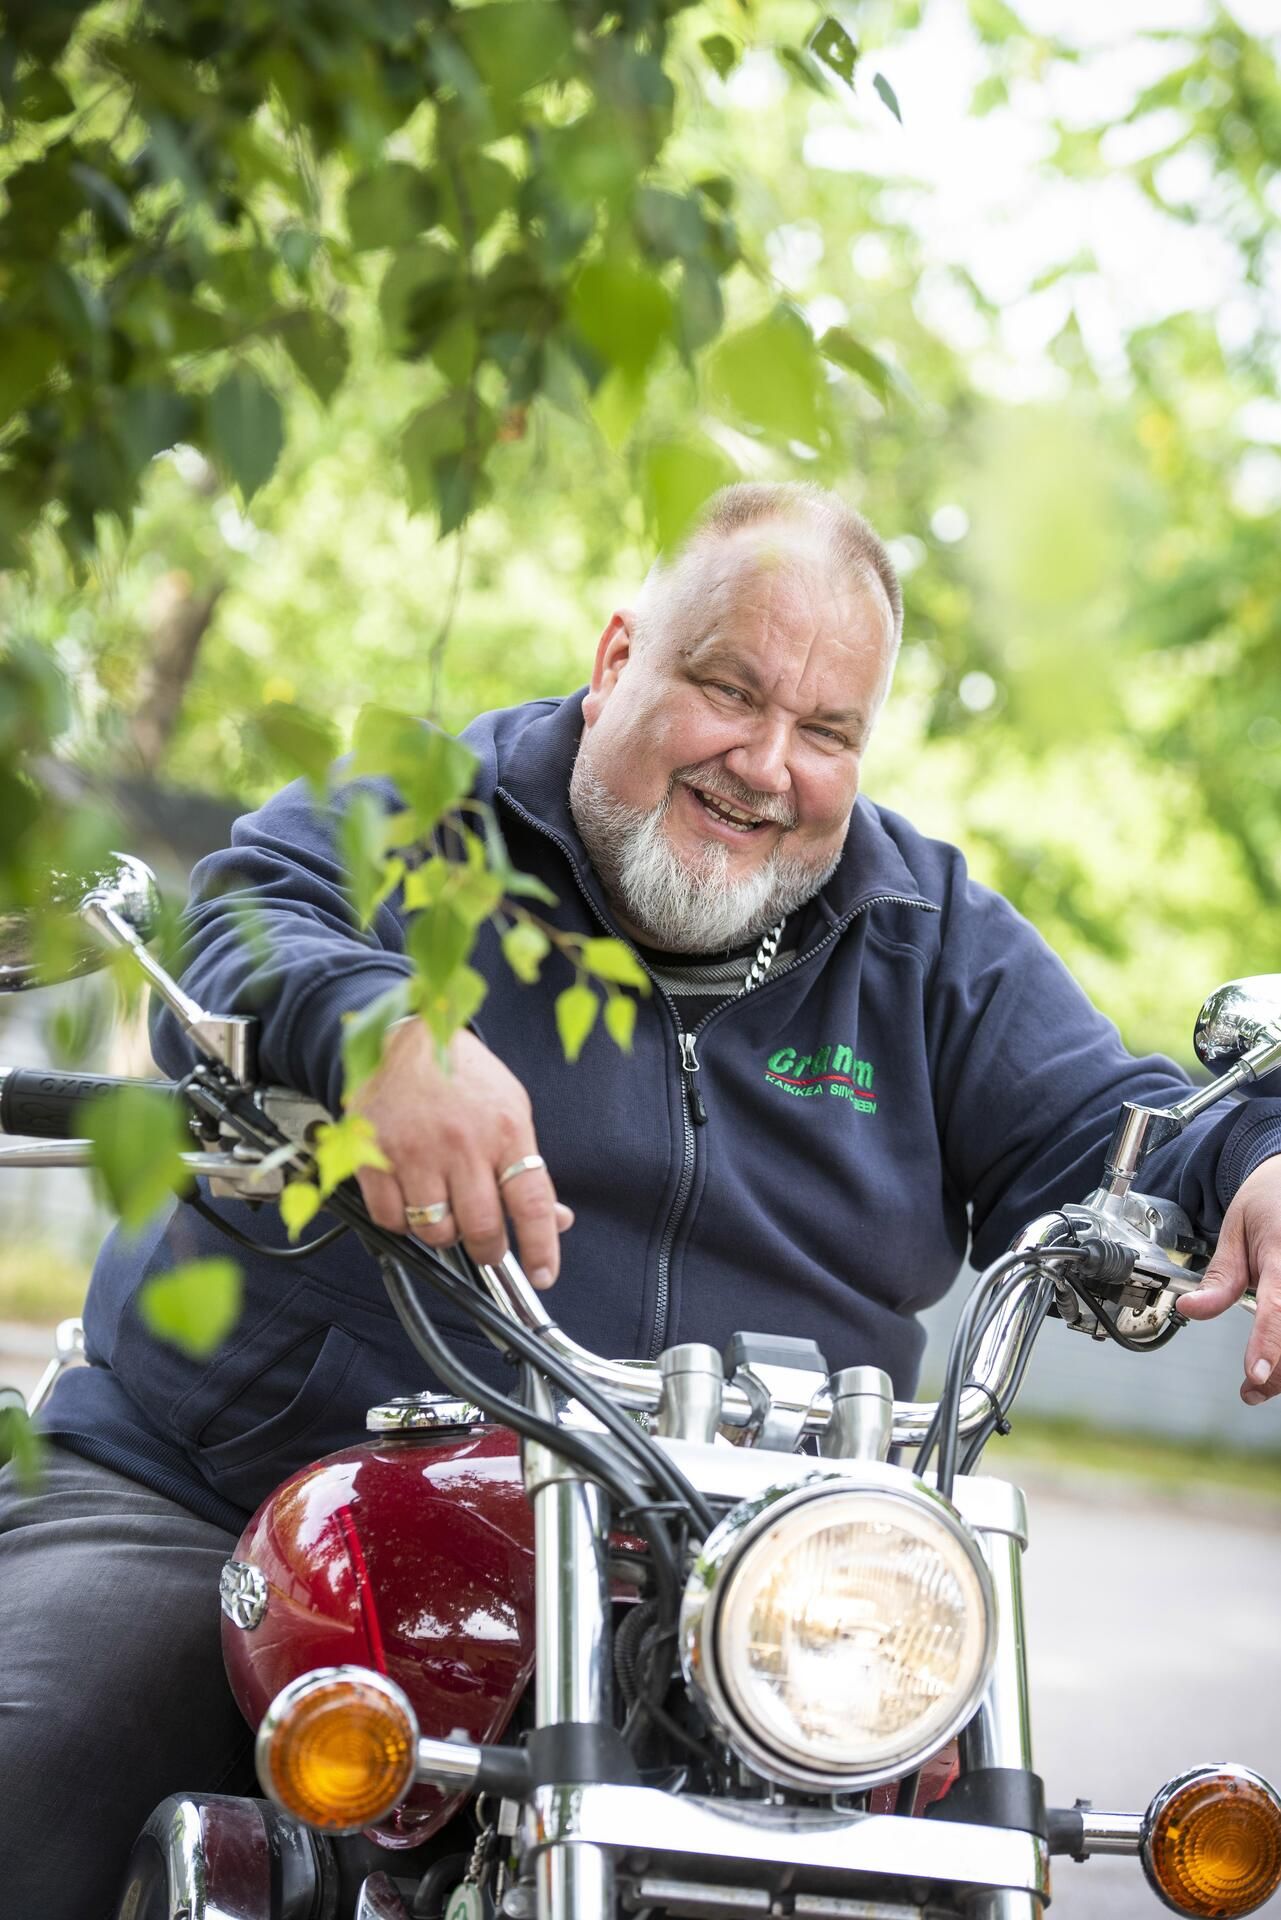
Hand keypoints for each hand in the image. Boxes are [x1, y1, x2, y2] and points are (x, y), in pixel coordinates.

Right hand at [350, 1021, 570, 1288]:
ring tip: (445, 1206)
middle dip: (489, 1250)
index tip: (545, 1273)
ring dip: (444, 1232)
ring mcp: (414, 1150)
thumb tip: (555, 1220)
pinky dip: (403, 1221)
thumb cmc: (462, 1073)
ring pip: (434, 1231)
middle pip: (481, 1228)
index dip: (541, 1247)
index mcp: (505, 1129)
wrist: (405, 1036)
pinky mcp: (374, 1156)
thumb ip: (529, 1167)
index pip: (532, 1204)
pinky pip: (391, 1219)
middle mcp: (462, 1143)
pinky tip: (411, 1196)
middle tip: (488, 1246)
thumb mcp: (511, 1109)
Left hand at [1176, 1156, 1280, 1403]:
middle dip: (1278, 1371)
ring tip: (1263, 1381)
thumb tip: (1191, 1309)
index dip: (1269, 1344)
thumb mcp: (1234, 1232)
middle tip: (1250, 1388)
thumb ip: (1219, 1278)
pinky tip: (1279, 1364)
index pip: (1277, 1307)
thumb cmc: (1267, 1206)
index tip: (1255, 1374)